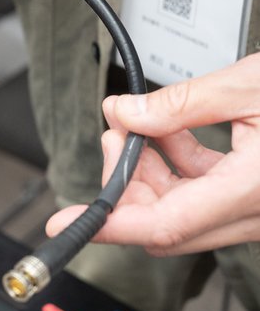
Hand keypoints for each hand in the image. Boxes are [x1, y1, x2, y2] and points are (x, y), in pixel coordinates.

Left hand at [46, 52, 259, 254]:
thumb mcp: (250, 86)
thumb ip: (180, 105)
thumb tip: (124, 115)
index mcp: (256, 189)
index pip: (166, 224)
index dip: (111, 224)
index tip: (69, 221)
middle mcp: (256, 210)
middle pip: (165, 220)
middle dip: (127, 182)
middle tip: (116, 134)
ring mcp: (256, 207)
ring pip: (180, 209)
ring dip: (147, 172)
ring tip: (134, 125)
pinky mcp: (255, 196)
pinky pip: (201, 193)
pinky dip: (174, 166)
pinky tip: (167, 132)